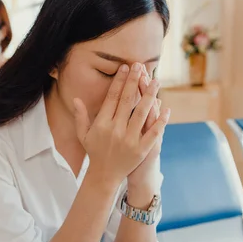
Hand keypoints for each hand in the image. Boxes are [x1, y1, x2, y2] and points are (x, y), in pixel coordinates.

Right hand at [73, 63, 169, 188]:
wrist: (104, 175)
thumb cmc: (94, 151)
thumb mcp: (83, 134)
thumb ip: (80, 116)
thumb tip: (76, 99)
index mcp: (102, 124)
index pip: (112, 97)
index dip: (119, 82)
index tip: (124, 68)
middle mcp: (115, 130)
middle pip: (128, 101)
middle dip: (134, 81)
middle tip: (141, 66)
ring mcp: (129, 140)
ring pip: (142, 113)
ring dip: (150, 96)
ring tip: (156, 81)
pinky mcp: (141, 150)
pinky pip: (153, 132)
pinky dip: (160, 121)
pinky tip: (165, 108)